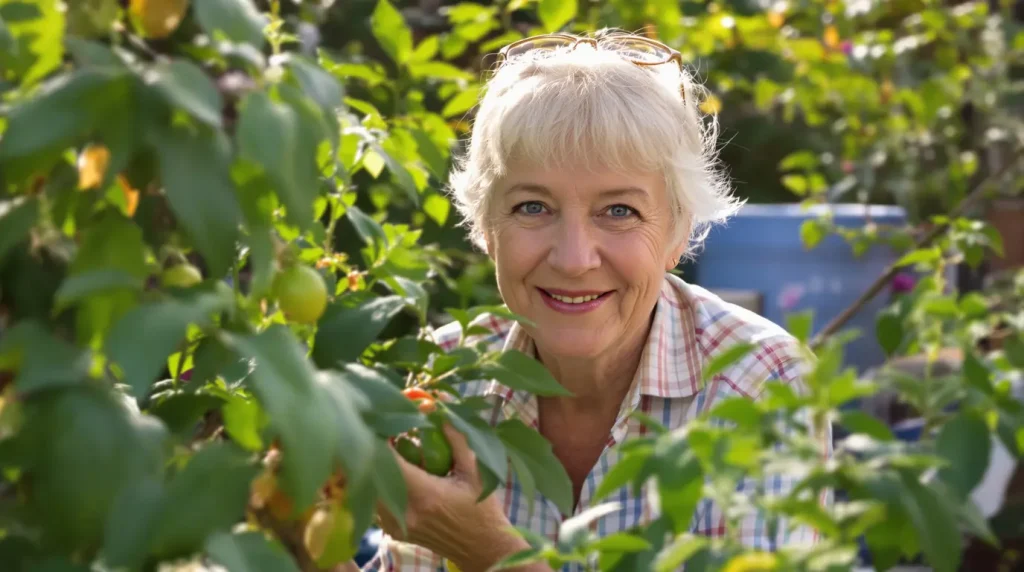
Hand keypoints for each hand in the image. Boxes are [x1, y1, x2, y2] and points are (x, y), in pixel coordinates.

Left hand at [376, 424, 527, 570]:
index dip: (381, 439)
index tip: (384, 420)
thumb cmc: (483, 510)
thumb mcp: (474, 471)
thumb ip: (456, 438)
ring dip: (376, 468)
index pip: (389, 462)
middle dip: (374, 451)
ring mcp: (397, 525)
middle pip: (372, 475)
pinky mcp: (395, 531)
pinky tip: (395, 473)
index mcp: (426, 495)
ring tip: (389, 450)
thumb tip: (439, 404)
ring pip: (370, 490)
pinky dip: (381, 484)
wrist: (484, 549)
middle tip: (384, 432)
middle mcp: (406, 512)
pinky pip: (377, 502)